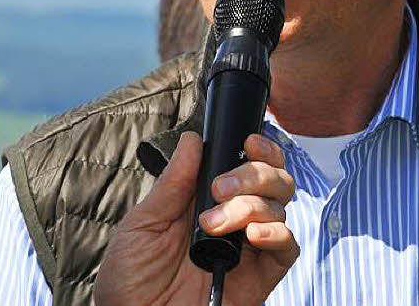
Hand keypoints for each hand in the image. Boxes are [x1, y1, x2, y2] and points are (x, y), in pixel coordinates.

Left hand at [94, 131, 297, 305]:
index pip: (247, 165)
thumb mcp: (144, 223)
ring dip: (250, 206)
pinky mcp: (260, 279)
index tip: (247, 141)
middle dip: (254, 173)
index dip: (258, 148)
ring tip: (212, 225)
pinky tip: (253, 234)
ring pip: (280, 208)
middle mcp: (233, 220)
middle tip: (219, 188)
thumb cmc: (131, 277)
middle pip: (274, 180)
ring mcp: (248, 248)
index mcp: (205, 201)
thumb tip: (193, 140)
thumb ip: (173, 184)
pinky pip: (287, 249)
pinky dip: (277, 234)